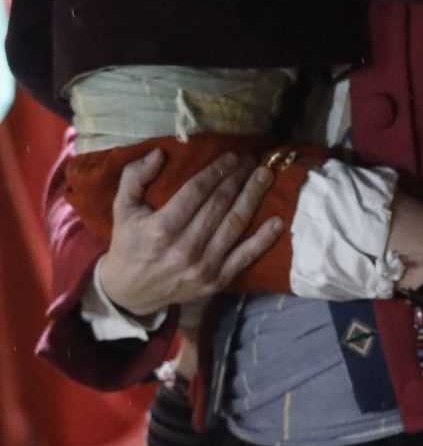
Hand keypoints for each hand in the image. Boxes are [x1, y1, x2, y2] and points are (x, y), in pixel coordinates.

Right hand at [95, 151, 282, 317]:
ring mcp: (204, 266)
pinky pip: (246, 256)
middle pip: (220, 204)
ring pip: (236, 224)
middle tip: (252, 160)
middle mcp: (185, 247)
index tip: (232, 156)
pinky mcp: (217, 280)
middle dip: (238, 178)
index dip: (217, 171)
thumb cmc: (128, 244)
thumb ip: (134, 177)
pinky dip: (264, 238)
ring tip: (265, 176)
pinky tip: (278, 220)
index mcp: (161, 228)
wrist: (131, 292)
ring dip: (253, 197)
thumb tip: (159, 153)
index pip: (196, 192)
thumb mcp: (122, 209)